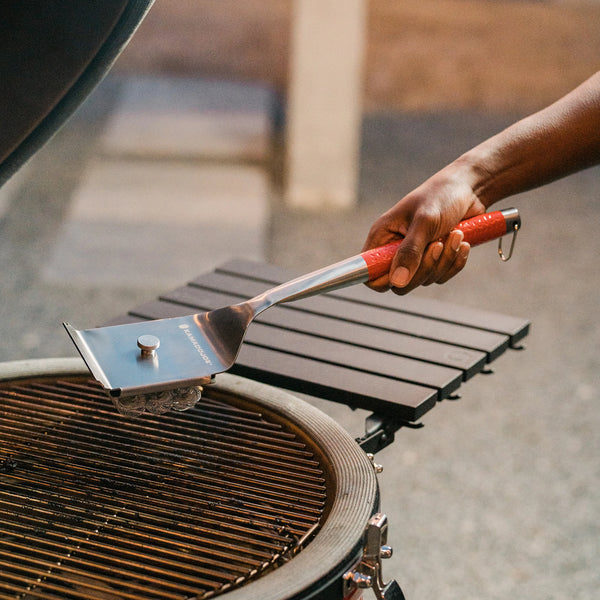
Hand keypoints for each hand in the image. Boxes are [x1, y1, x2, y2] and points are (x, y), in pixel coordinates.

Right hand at [362, 165, 486, 293]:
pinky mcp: (434, 260)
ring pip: (423, 280)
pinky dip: (454, 263)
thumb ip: (410, 251)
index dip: (381, 279)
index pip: (369, 271)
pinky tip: (462, 243)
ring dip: (444, 261)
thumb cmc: (442, 196)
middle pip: (398, 283)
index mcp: (382, 236)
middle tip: (438, 245)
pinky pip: (441, 277)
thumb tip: (397, 282)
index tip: (403, 273)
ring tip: (456, 234)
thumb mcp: (424, 222)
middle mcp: (394, 249)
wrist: (470, 187)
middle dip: (423, 269)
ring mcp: (415, 257)